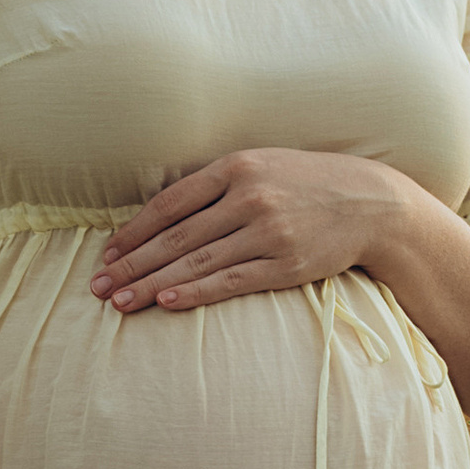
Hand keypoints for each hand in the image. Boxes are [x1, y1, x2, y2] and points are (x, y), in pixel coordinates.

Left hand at [91, 148, 422, 313]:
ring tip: (120, 302)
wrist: (372, 203)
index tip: (106, 253)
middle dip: (131, 264)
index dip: (133, 231)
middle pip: (175, 237)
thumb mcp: (262, 165)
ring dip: (152, 284)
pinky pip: (231, 281)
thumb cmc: (307, 183)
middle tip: (97, 287)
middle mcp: (249, 197)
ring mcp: (268, 231)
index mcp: (236, 167)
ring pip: (196, 263)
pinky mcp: (286, 263)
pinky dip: (196, 293)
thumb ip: (215, 183)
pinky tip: (166, 303)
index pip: (169, 203)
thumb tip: (160, 212)